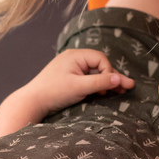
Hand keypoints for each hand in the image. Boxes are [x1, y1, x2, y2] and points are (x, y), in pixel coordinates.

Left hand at [16, 49, 134, 117]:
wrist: (32, 102)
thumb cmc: (54, 92)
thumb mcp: (79, 87)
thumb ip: (100, 82)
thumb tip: (119, 79)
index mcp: (75, 55)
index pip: (100, 59)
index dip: (108, 72)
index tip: (109, 87)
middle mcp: (74, 58)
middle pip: (99, 65)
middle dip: (112, 77)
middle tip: (127, 88)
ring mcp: (71, 68)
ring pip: (94, 73)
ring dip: (105, 82)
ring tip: (119, 91)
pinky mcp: (69, 77)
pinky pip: (87, 78)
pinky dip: (96, 85)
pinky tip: (103, 93)